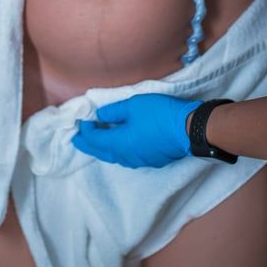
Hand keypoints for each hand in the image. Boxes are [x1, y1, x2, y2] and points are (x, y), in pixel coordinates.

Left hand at [72, 94, 201, 167]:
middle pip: (102, 152)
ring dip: (103, 149)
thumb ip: (114, 112)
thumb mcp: (133, 105)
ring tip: (96, 142)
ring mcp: (140, 161)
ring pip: (115, 157)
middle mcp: (126, 157)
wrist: (188, 129)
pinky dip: (117, 151)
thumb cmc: (159, 114)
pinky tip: (119, 145)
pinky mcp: (151, 160)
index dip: (85, 130)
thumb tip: (99, 116)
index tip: (80, 120)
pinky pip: (127, 157)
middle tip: (77, 139)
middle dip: (88, 145)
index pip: (95, 139)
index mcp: (119, 143)